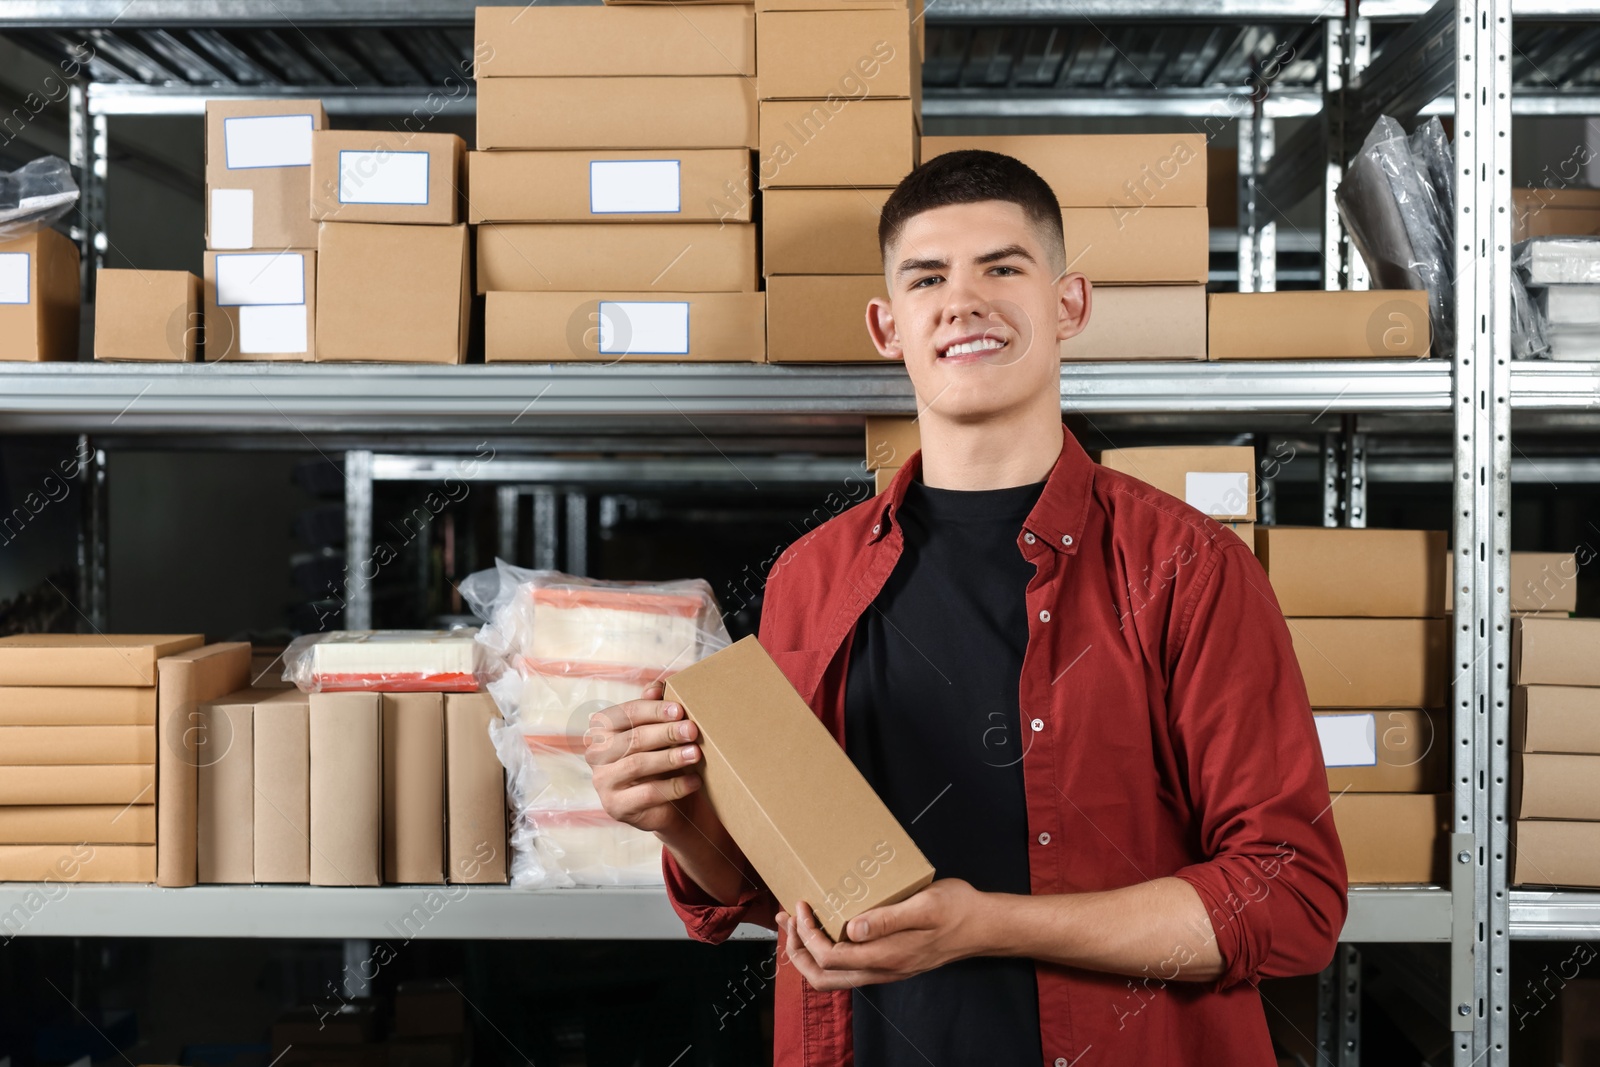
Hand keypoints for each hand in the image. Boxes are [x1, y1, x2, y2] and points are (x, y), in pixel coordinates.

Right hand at [587, 681, 707, 834]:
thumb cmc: (662, 759)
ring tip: (696, 754)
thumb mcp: (659, 732)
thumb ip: (654, 708)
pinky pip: (647, 794)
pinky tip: (694, 781)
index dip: (654, 710)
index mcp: (603, 729)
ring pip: (637, 765)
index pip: (626, 713)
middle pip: (633, 739)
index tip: (680, 710)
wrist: (668, 805)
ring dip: (670, 758)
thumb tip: (656, 688)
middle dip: (666, 733)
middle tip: (693, 730)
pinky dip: (674, 786)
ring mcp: (604, 782)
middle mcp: (597, 754)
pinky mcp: (616, 807)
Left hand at [776, 879, 992, 990]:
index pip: (830, 957)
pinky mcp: (889, 963)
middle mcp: (882, 970)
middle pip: (823, 977)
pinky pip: (847, 968)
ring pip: (833, 977)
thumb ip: (888, 919)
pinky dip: (826, 951)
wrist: (983, 927)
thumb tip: (852, 929)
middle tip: (788, 919)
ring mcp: (885, 970)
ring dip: (808, 953)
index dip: (808, 935)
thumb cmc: (957, 910)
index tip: (803, 906)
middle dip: (797, 950)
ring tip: (797, 924)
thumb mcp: (925, 905)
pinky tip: (828, 927)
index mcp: (887, 956)